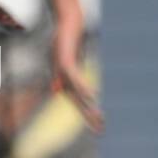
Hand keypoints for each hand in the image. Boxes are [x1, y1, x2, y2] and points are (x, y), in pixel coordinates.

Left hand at [52, 15, 102, 132]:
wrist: (65, 27)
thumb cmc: (64, 43)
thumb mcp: (65, 62)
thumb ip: (62, 75)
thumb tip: (55, 91)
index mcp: (64, 82)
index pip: (78, 103)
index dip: (87, 116)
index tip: (100, 128)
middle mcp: (62, 80)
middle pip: (77, 102)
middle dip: (89, 117)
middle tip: (101, 131)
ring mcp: (63, 72)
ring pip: (76, 92)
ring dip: (87, 105)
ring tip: (98, 117)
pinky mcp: (65, 62)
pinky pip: (75, 77)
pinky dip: (83, 86)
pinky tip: (92, 95)